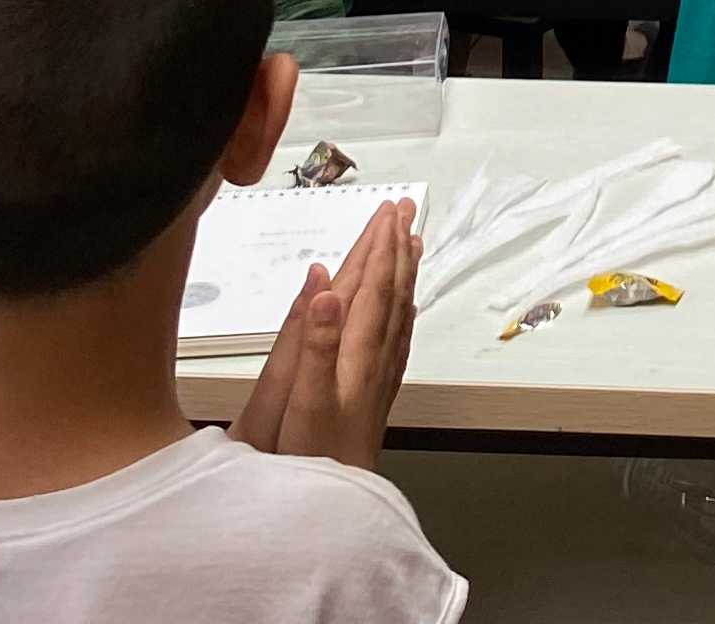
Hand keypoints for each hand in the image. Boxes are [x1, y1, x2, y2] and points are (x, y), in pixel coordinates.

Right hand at [232, 195, 418, 469]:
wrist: (336, 506)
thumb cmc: (313, 456)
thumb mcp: (303, 400)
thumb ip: (313, 342)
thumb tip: (324, 285)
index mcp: (356, 353)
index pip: (374, 288)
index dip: (380, 247)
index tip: (387, 212)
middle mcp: (375, 359)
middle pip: (392, 291)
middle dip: (397, 248)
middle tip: (404, 209)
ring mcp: (380, 376)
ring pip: (399, 310)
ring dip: (403, 273)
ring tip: (411, 243)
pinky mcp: (378, 393)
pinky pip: (397, 337)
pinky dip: (401, 311)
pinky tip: (404, 308)